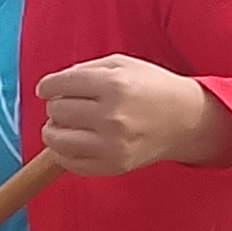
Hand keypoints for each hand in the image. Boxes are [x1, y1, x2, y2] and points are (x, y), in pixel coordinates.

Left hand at [37, 56, 231, 174]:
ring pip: (56, 139)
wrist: (184, 119)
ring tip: (66, 125)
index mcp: (113, 84)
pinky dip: (63, 152)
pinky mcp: (113, 166)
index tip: (47, 89)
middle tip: (68, 106)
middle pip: (56, 111)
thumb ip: (84, 70)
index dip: (47, 87)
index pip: (59, 85)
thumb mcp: (122, 64)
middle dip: (56, 106)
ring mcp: (112, 144)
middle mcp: (111, 115)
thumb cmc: (150, 88)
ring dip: (54, 130)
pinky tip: (74, 141)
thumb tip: (51, 87)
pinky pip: (69, 162)